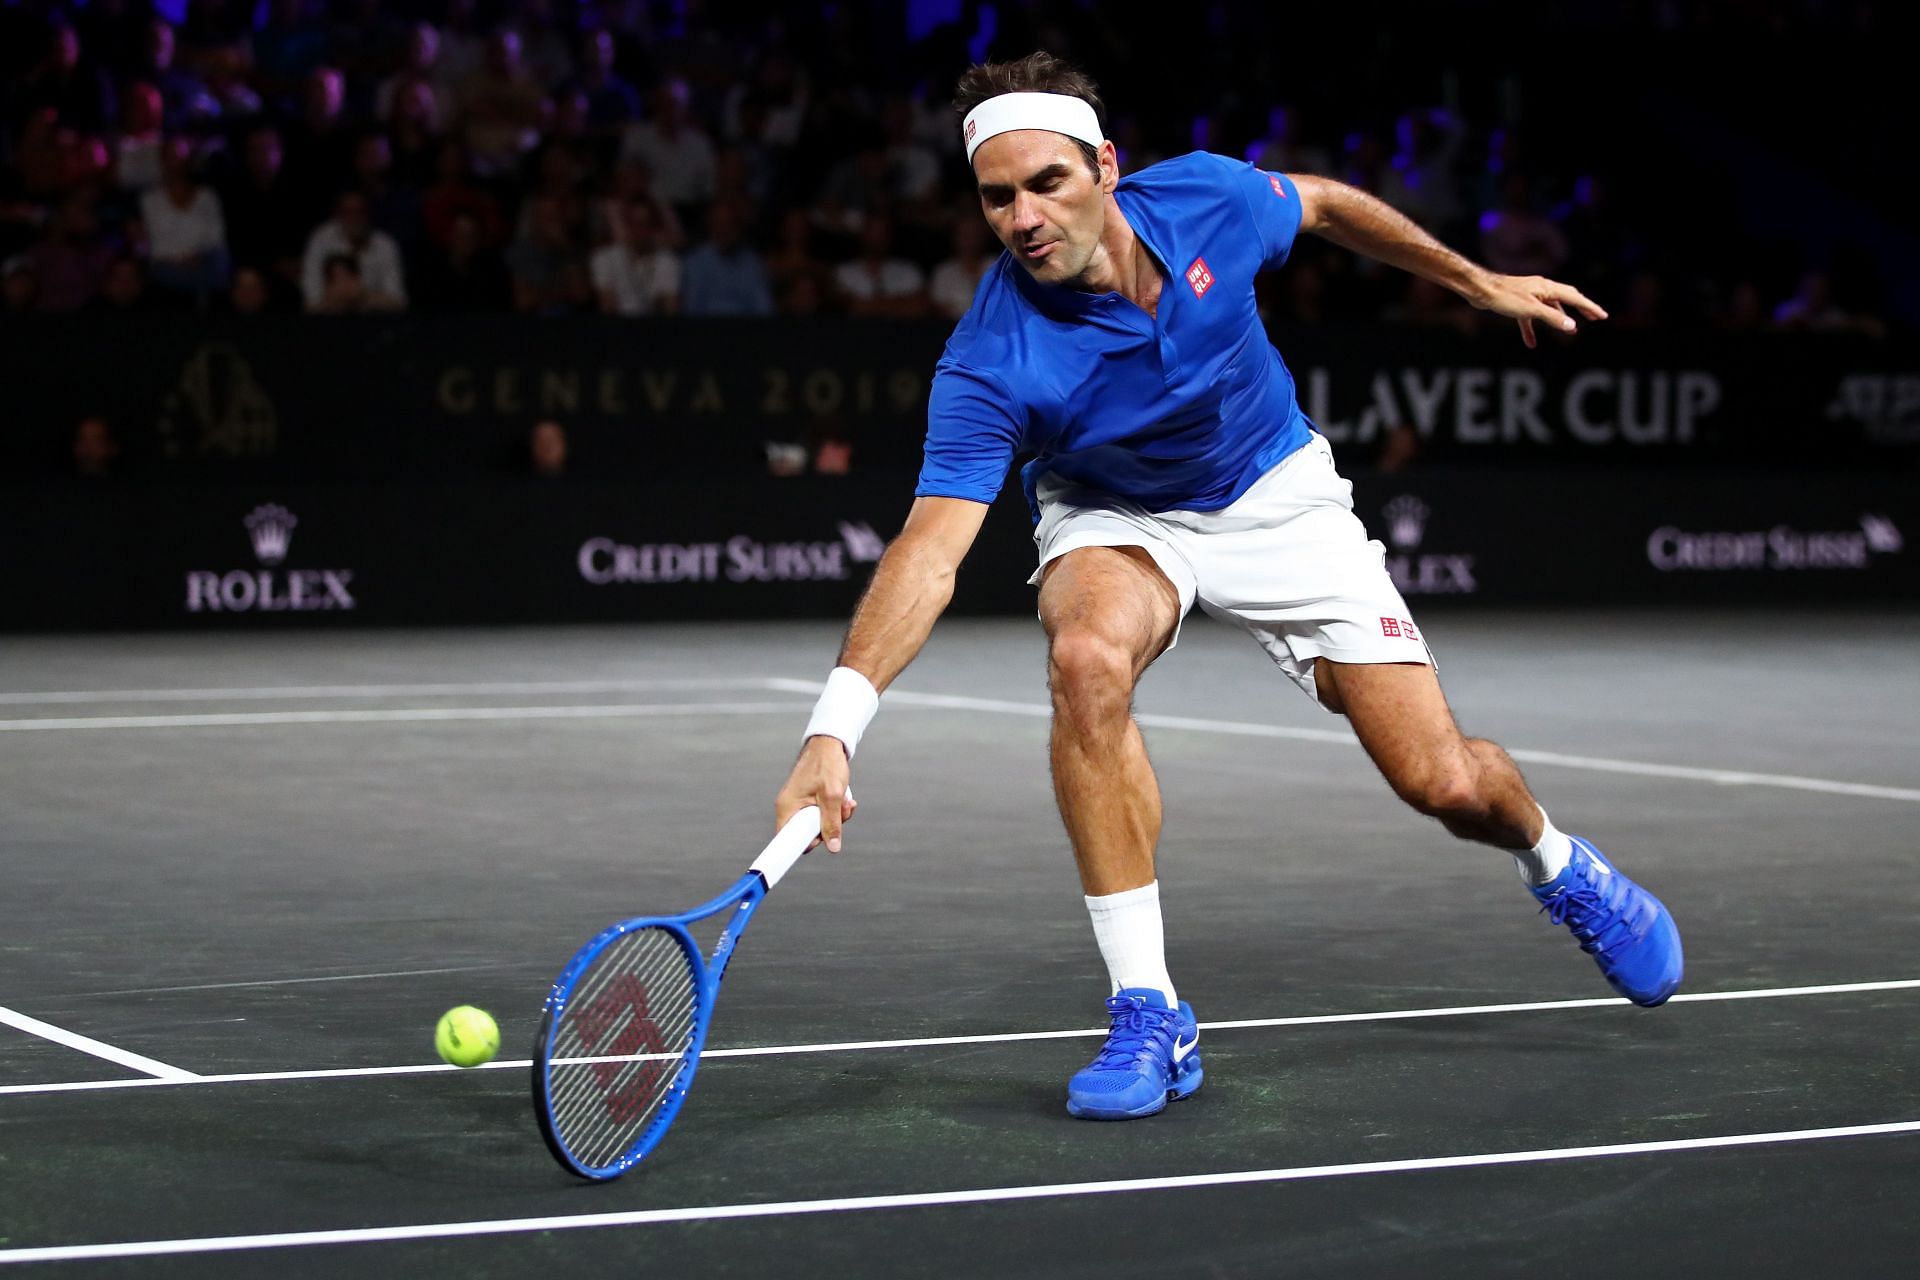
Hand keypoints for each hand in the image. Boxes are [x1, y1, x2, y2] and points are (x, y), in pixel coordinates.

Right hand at [775, 735, 857, 852]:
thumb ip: (832, 822)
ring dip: (836, 817)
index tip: (820, 841)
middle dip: (829, 827)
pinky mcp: (809, 801)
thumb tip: (833, 847)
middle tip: (842, 813)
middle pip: (807, 833)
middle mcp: (790, 807)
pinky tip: (845, 799)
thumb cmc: (826, 763)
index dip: (804, 844)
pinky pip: (822, 814)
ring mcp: (800, 804)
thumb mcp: (832, 795)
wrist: (829, 744)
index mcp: (787, 807)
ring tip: (846, 802)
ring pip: (818, 824)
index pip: (787, 840)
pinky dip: (835, 810)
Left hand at [1472, 272, 1607, 348]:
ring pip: (1550, 308)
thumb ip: (1552, 318)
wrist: (1480, 290)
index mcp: (1547, 288)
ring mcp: (1529, 295)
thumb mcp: (1531, 310)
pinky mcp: (1517, 303)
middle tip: (1594, 318)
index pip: (1574, 297)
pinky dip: (1533, 329)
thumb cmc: (1504, 297)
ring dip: (1560, 319)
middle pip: (1567, 298)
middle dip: (1581, 309)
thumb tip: (1572, 326)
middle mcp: (1541, 288)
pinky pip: (1530, 317)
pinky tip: (1532, 344)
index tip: (1602, 316)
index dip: (1589, 307)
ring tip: (1570, 330)